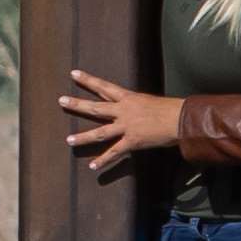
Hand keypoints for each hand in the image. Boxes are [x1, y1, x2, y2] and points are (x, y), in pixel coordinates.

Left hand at [59, 69, 180, 164]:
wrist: (180, 119)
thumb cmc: (171, 108)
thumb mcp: (150, 102)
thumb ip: (138, 106)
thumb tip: (137, 111)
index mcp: (128, 98)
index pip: (104, 86)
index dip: (88, 80)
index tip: (73, 73)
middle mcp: (123, 110)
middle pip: (96, 107)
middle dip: (77, 104)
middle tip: (61, 100)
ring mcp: (126, 126)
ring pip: (99, 132)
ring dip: (83, 137)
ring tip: (68, 140)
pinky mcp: (132, 141)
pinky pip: (115, 152)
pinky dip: (103, 160)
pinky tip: (93, 167)